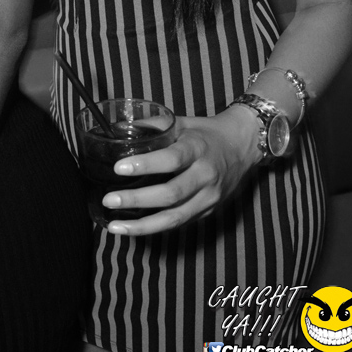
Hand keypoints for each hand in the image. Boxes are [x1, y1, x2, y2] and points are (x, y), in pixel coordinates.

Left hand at [102, 107, 261, 235]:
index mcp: (198, 149)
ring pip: (174, 218)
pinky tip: (133, 228)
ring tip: (114, 225)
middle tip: (108, 200)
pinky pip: (179, 223)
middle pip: (170, 194)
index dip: (145, 165)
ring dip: (142, 225)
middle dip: (136, 199)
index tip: (119, 168)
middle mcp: (205, 175)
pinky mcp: (208, 212)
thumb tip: (117, 128)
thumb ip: (152, 125)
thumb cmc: (206, 133)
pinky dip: (154, 228)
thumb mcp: (182, 122)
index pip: (171, 159)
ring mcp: (209, 197)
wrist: (242, 147)